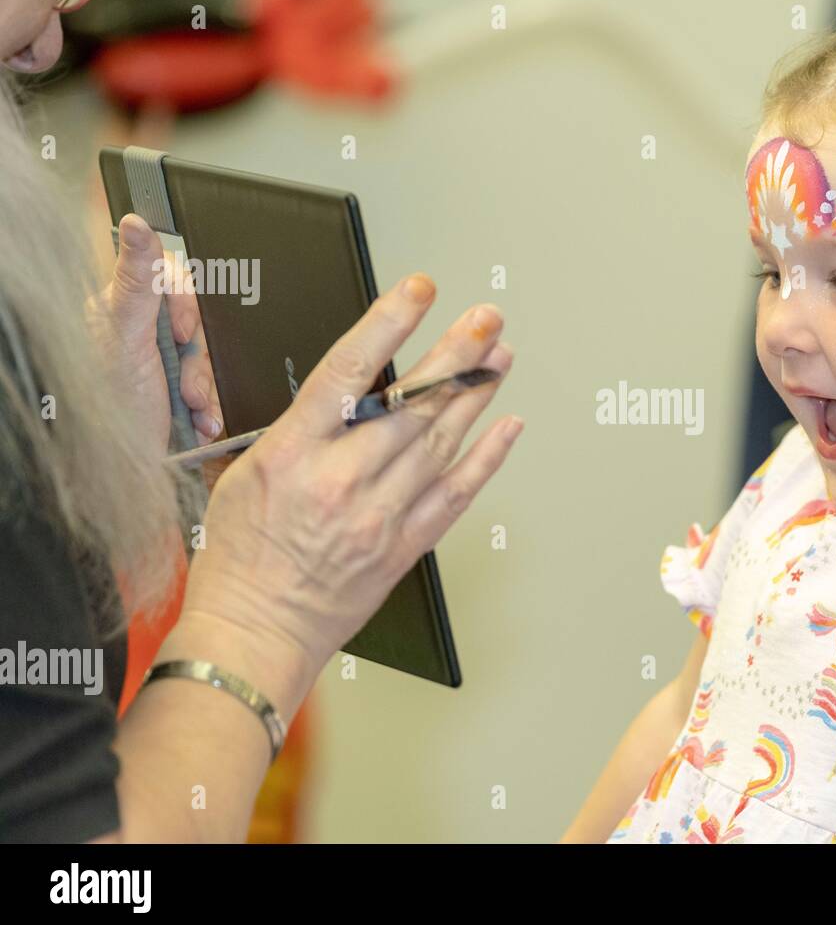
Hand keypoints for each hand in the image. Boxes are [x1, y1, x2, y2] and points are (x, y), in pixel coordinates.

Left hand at [85, 214, 223, 458]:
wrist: (124, 472)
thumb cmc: (111, 407)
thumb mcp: (127, 337)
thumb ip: (138, 281)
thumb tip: (136, 224)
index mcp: (120, 310)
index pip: (171, 281)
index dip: (186, 307)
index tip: (180, 334)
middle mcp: (139, 336)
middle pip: (196, 322)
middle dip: (198, 358)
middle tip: (184, 379)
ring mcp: (159, 368)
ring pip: (206, 359)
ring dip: (204, 388)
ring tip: (191, 408)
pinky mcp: (176, 397)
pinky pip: (211, 388)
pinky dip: (210, 407)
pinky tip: (199, 420)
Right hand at [181, 274, 520, 680]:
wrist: (253, 634)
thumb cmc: (239, 558)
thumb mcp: (242, 474)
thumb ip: (297, 430)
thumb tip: (343, 390)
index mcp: (292, 453)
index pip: (348, 372)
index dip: (389, 324)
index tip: (419, 290)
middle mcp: (341, 480)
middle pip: (410, 405)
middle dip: (456, 354)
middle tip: (486, 317)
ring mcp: (378, 516)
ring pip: (440, 441)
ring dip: (475, 393)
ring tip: (500, 355)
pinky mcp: (403, 547)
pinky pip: (455, 495)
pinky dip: (485, 458)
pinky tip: (507, 427)